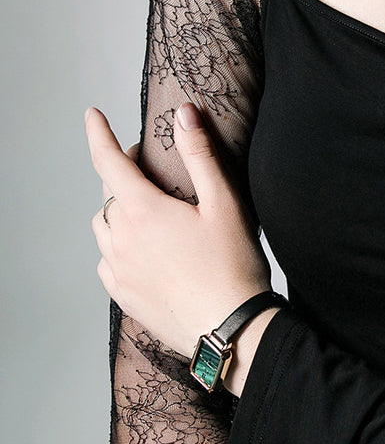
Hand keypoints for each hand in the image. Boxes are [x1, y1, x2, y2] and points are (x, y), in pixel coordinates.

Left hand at [86, 102, 273, 358]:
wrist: (230, 329)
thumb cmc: (233, 266)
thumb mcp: (225, 204)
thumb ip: (201, 155)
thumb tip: (184, 114)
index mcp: (144, 211)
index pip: (108, 161)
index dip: (98, 134)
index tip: (92, 116)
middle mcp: (122, 238)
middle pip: (109, 193)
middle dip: (124, 175)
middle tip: (152, 172)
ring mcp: (119, 270)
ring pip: (104, 227)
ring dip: (119, 212)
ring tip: (147, 213)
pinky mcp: (122, 296)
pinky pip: (106, 261)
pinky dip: (117, 247)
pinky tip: (141, 251)